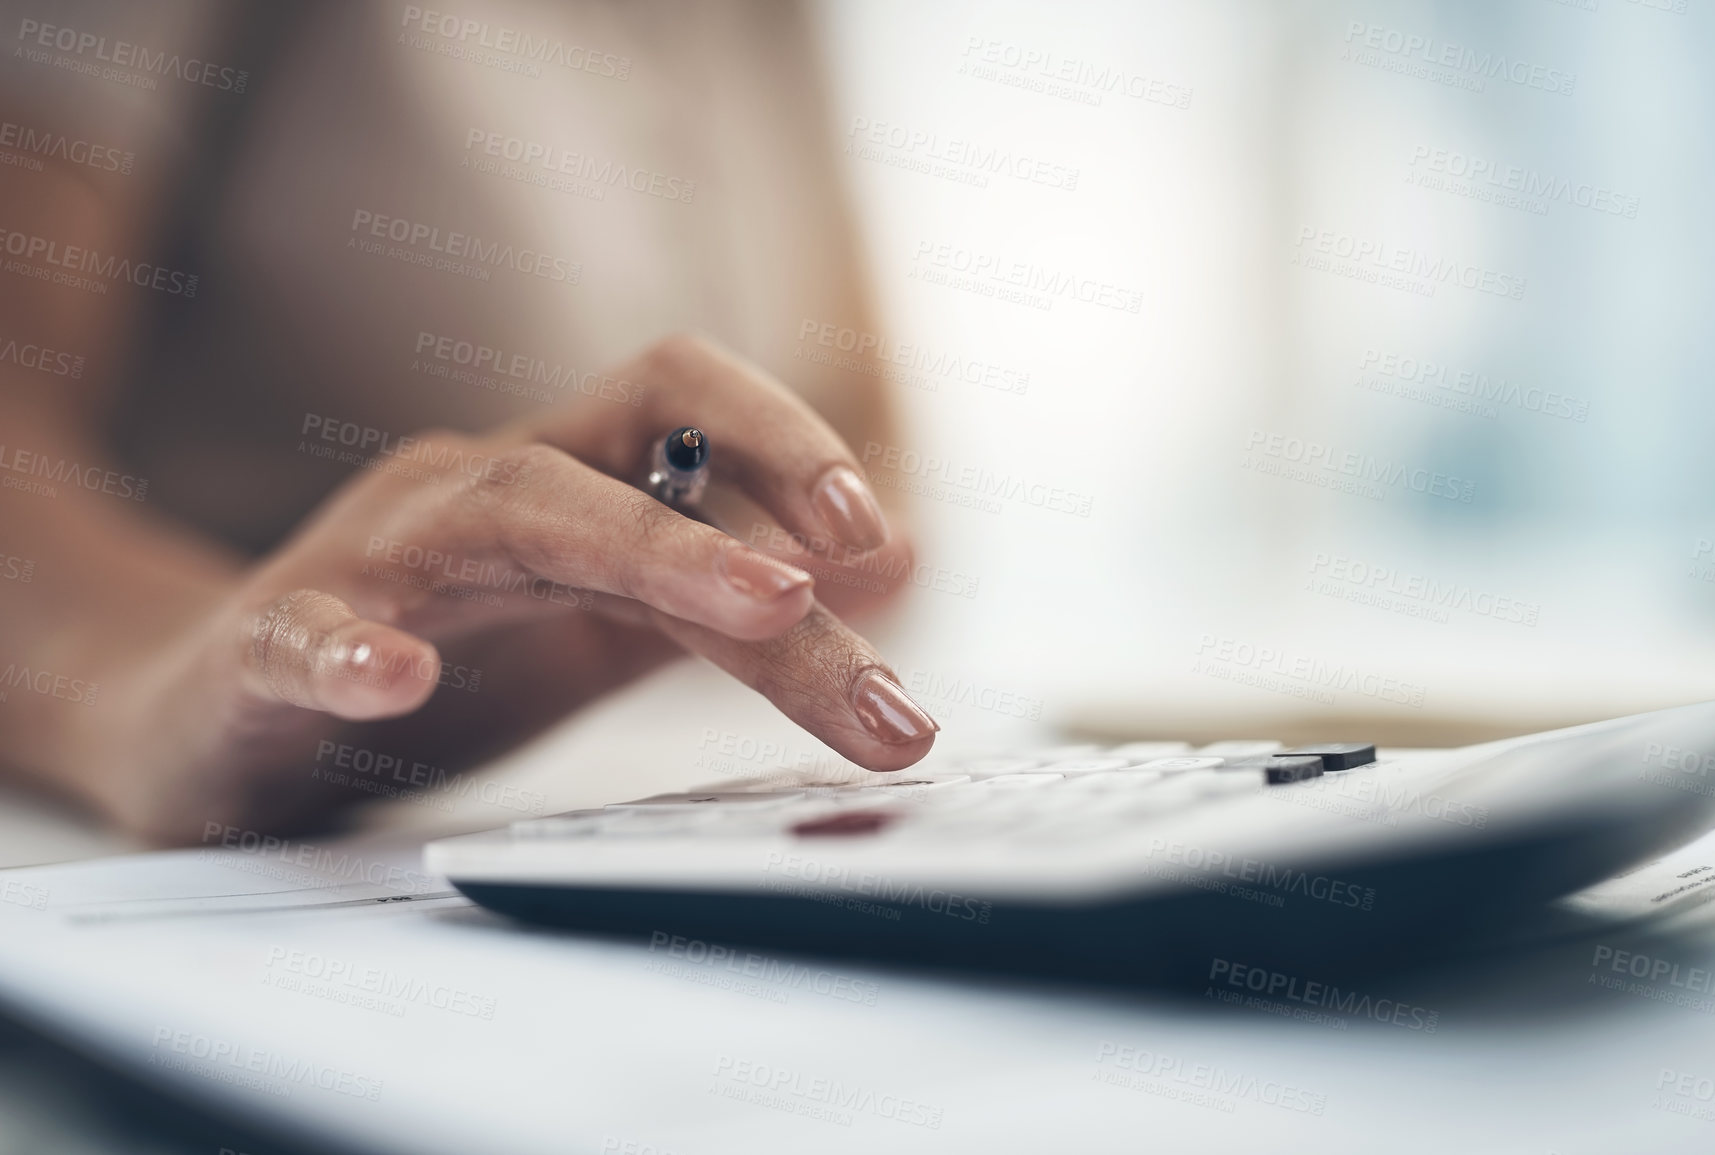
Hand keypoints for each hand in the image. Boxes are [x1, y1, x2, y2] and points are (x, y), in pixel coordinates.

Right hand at [71, 334, 936, 839]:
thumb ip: (732, 596)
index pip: (687, 423)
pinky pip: (304, 632)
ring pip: (503, 508)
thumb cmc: (425, 657)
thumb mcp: (603, 625)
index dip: (791, 450)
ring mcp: (371, 564)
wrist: (210, 711)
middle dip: (752, 496)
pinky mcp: (267, 655)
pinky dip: (352, 651)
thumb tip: (903, 554)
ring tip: (759, 607)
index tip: (887, 539)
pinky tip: (395, 682)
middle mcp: (474, 496)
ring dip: (647, 551)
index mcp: (559, 490)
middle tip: (847, 571)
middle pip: (622, 453)